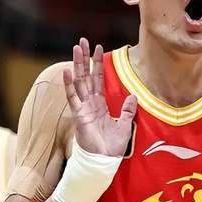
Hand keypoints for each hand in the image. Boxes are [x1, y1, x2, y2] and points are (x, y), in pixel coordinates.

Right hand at [63, 38, 136, 156]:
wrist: (104, 161)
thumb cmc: (112, 146)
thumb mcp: (125, 125)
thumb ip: (128, 110)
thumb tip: (134, 95)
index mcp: (99, 104)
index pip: (97, 79)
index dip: (97, 63)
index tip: (98, 47)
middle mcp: (89, 102)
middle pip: (86, 75)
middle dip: (84, 58)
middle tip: (82, 41)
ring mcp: (82, 107)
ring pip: (79, 81)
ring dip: (77, 64)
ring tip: (76, 48)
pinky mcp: (78, 115)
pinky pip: (73, 97)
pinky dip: (69, 84)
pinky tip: (67, 71)